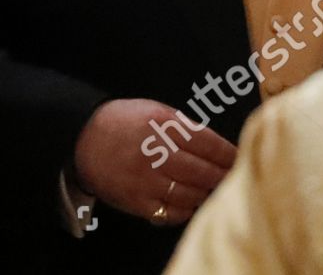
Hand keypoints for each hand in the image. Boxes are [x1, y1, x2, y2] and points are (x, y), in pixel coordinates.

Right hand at [71, 98, 236, 225]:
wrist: (83, 137)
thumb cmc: (125, 121)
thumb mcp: (157, 112)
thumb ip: (184, 127)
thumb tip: (215, 145)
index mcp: (164, 126)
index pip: (207, 143)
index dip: (227, 153)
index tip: (238, 158)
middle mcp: (155, 153)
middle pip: (201, 170)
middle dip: (222, 176)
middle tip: (234, 177)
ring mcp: (145, 179)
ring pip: (188, 193)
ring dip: (206, 193)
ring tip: (216, 191)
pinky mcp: (134, 200)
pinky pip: (167, 212)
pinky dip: (184, 211)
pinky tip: (193, 205)